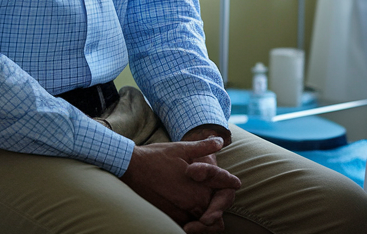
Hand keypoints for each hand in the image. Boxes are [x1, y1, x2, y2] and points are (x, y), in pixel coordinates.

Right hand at [121, 138, 240, 231]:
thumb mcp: (181, 148)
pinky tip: (191, 213)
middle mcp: (193, 202)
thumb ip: (203, 147)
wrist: (131, 169)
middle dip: (220, 201)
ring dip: (208, 213)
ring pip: (204, 220)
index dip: (230, 183)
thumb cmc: (156, 157)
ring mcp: (181, 212)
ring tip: (207, 207)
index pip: (225, 188)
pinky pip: (189, 225)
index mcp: (199, 185)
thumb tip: (220, 141)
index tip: (234, 182)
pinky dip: (193, 221)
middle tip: (220, 196)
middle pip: (217, 208)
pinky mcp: (170, 218)